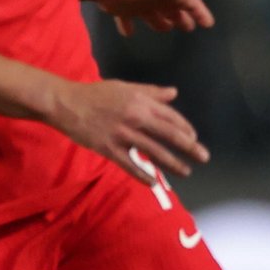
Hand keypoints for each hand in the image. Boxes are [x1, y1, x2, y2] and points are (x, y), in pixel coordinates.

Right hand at [49, 78, 209, 178]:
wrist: (65, 103)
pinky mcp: (108, 148)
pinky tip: (153, 182)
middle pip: (169, 134)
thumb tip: (174, 93)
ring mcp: (122, 135)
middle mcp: (135, 118)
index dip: (186, 129)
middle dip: (189, 147)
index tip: (194, 138)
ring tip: (186, 172)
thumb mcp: (126, 87)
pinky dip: (142, 174)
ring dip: (172, 163)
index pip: (171, 117)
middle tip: (204, 157)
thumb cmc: (96, 94)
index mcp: (141, 102)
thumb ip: (151, 92)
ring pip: (153, 151)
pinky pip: (129, 164)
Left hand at [91, 0, 219, 36]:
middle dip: (181, 18)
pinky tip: (129, 33)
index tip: (208, 24)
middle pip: (172, 9)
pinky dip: (128, 26)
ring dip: (159, 22)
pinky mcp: (123, 8)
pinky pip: (128, 19)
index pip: (190, 2)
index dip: (200, 12)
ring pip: (153, 15)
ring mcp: (139, 3)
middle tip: (188, 29)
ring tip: (165, 30)